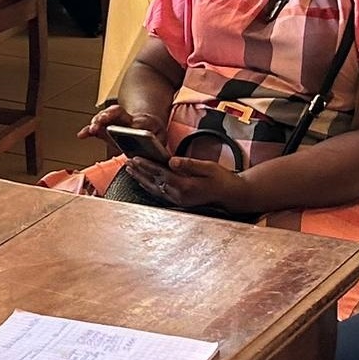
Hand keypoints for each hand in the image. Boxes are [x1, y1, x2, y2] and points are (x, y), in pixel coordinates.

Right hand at [81, 101, 164, 140]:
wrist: (144, 122)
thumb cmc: (152, 133)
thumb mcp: (161, 137)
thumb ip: (159, 143)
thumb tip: (156, 151)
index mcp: (141, 122)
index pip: (138, 123)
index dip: (136, 126)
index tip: (134, 129)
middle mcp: (126, 119)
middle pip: (116, 113)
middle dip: (108, 116)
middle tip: (101, 121)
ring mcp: (114, 121)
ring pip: (104, 116)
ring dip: (97, 122)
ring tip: (92, 129)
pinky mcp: (105, 127)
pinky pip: (95, 127)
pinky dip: (87, 131)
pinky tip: (82, 135)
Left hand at [123, 156, 251, 212]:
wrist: (231, 195)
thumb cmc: (222, 179)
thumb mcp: (208, 167)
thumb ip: (189, 164)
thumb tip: (172, 161)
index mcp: (186, 186)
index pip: (161, 174)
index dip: (147, 166)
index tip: (136, 158)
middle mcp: (179, 195)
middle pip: (154, 182)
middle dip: (140, 171)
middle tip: (127, 162)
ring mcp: (178, 200)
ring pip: (154, 189)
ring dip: (141, 179)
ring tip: (130, 169)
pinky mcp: (178, 201)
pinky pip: (159, 193)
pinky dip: (149, 185)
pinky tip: (143, 180)